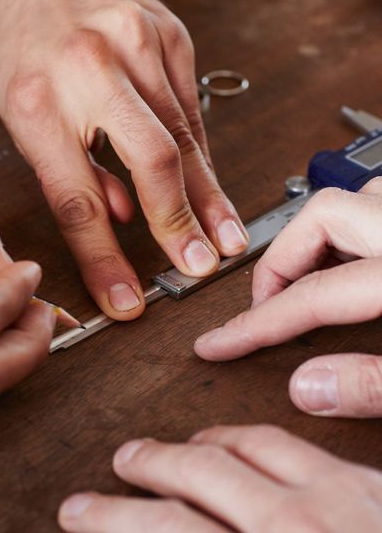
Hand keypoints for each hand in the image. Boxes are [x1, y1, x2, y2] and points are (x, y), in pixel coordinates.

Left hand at [0, 0, 247, 319]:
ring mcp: (139, 47)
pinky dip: (202, 156)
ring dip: (206, 197)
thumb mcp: (22, 112)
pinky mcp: (171, 38)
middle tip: (198, 265)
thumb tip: (117, 219)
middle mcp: (92, 69)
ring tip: (224, 238)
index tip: (126, 298)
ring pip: (185, 139)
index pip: (77, 198)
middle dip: (178, 223)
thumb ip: (70, 169)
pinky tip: (210, 189)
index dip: (105, 258)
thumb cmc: (28, 41)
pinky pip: (192, 111)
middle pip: (151, 161)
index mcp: (37, 100)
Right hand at [59, 425, 381, 531]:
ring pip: (236, 448)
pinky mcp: (363, 484)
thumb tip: (180, 531)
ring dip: (188, 444)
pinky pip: (286, 444)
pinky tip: (231, 440)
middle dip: (140, 472)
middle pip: (193, 478)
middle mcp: (295, 529)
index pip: (167, 532)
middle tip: (113, 465)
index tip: (76, 511)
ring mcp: (334, 500)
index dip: (111, 520)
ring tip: (160, 446)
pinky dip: (243, 438)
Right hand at [195, 178, 381, 417]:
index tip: (221, 342)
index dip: (257, 324)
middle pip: (321, 216)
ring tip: (305, 278)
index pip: (312, 294)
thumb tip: (309, 388)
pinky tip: (353, 264)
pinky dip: (352, 231)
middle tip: (269, 303)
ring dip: (317, 238)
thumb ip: (375, 385)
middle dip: (282, 261)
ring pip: (352, 199)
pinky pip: (376, 206)